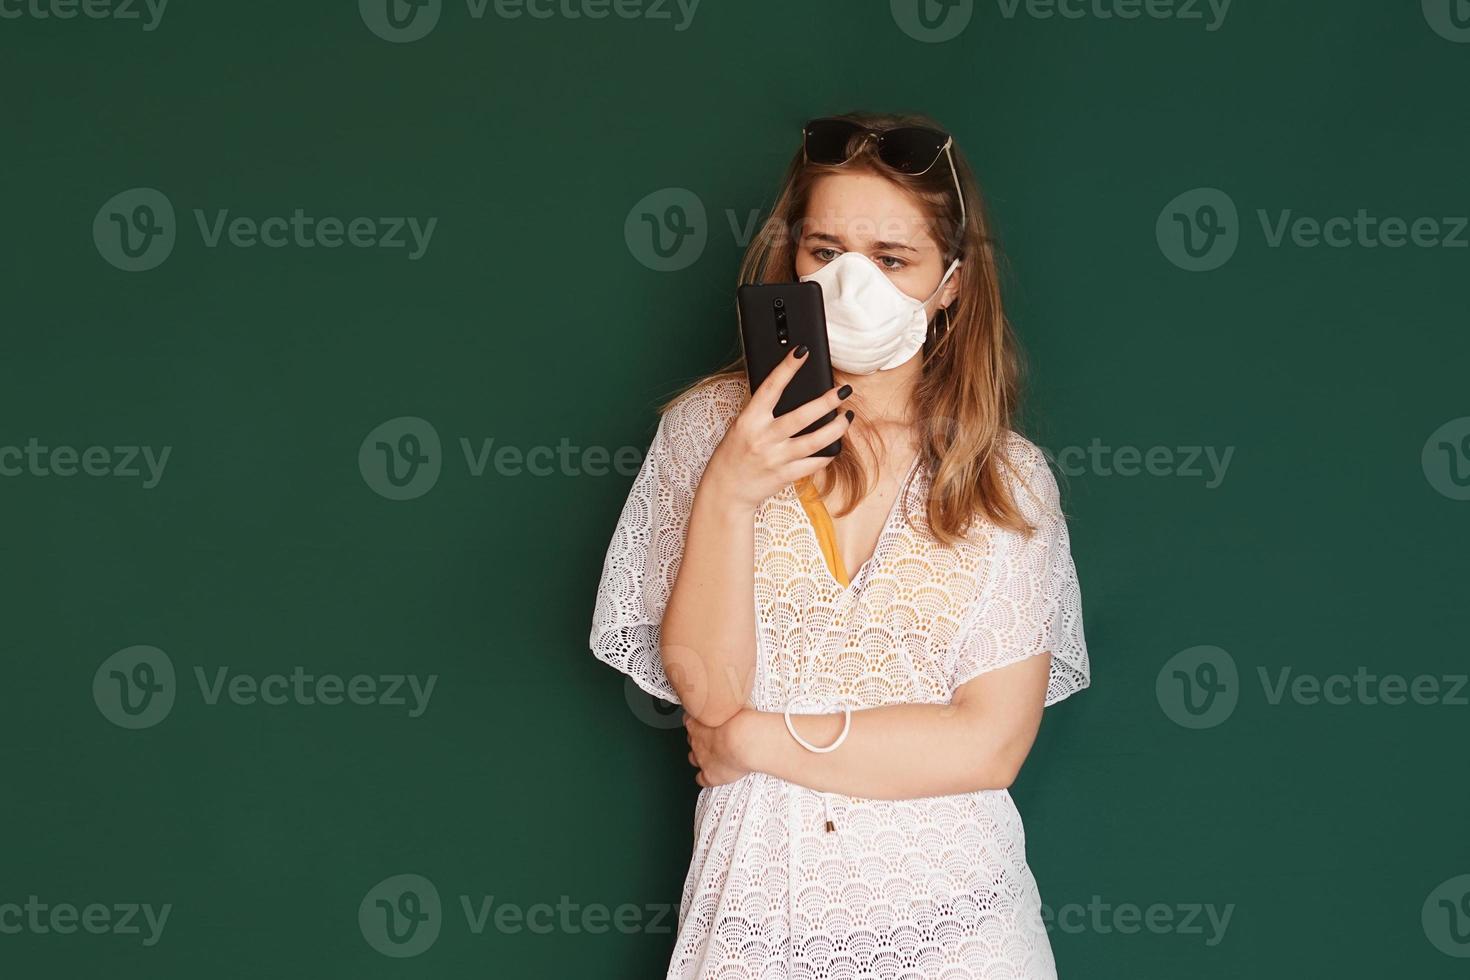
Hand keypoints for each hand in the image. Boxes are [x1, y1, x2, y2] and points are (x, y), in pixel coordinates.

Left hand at [684, 707, 753, 787]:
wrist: (745, 741)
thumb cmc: (741, 721)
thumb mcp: (733, 703)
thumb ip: (727, 703)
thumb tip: (732, 697)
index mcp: (697, 723)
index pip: (688, 721)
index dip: (697, 722)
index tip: (705, 720)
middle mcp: (697, 742)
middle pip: (692, 740)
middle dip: (701, 739)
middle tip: (715, 737)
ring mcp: (702, 759)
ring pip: (694, 759)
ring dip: (702, 757)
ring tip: (715, 754)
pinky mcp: (711, 775)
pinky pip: (702, 779)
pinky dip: (706, 778)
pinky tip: (714, 774)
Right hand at [700, 346, 854, 511]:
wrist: (725, 489)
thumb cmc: (734, 452)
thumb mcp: (742, 425)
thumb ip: (763, 411)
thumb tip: (790, 389)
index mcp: (749, 420)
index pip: (770, 388)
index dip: (787, 368)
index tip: (803, 351)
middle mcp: (763, 438)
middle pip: (802, 416)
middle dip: (827, 402)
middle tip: (843, 390)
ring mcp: (775, 458)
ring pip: (814, 442)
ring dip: (836, 428)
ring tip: (847, 417)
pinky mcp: (785, 476)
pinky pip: (814, 464)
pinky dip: (828, 453)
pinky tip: (836, 444)